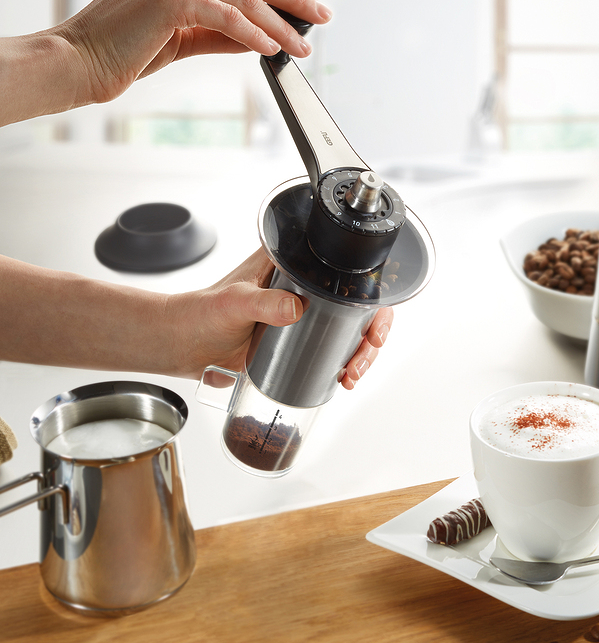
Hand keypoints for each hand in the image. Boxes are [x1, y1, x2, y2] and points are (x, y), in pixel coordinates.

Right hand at [59, 0, 331, 104]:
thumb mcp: (184, 37)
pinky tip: (272, 49)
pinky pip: (228, 15)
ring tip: (302, 45)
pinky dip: (255, 33)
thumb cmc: (125, 49)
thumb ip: (222, 32)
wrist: (79, 61)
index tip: (308, 5)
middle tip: (322, 18)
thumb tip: (263, 36)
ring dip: (282, 23)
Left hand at [171, 248, 392, 387]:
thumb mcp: (233, 302)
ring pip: (348, 331)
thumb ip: (262, 303)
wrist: (181, 344)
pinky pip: (330, 350)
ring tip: (352, 373)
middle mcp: (303, 288)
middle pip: (357, 304)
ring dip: (361, 352)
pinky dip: (344, 364)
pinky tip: (343, 378)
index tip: (373, 315)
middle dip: (372, 330)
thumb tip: (294, 308)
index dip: (370, 292)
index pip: (344, 270)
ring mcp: (303, 317)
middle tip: (366, 351)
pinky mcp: (296, 342)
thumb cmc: (200, 312)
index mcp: (292, 264)